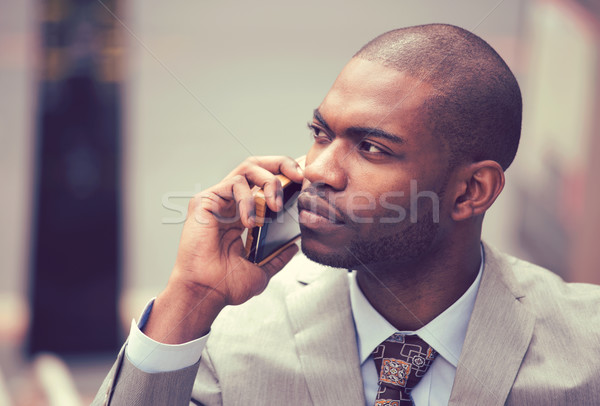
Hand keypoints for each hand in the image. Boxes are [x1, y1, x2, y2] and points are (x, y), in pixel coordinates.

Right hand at [143, 156, 303, 342]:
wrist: (207, 292)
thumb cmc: (227, 284)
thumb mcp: (262, 270)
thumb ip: (278, 257)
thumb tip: (295, 247)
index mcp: (242, 215)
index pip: (264, 184)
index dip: (284, 176)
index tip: (303, 184)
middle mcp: (230, 203)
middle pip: (257, 166)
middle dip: (281, 164)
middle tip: (298, 178)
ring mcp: (217, 200)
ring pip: (247, 168)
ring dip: (269, 182)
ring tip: (275, 206)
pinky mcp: (205, 200)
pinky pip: (233, 185)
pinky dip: (247, 199)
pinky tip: (250, 222)